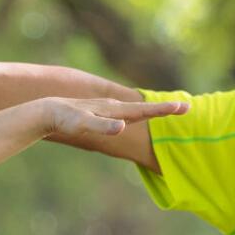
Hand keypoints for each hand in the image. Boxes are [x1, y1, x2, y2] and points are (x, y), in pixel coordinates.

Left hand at [37, 95, 186, 141]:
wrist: (47, 111)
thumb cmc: (64, 119)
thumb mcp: (82, 124)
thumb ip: (102, 126)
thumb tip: (123, 127)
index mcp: (115, 110)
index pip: (144, 110)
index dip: (164, 110)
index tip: (184, 106)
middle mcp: (114, 107)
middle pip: (144, 109)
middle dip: (165, 110)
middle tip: (187, 107)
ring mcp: (107, 110)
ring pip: (135, 110)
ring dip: (152, 112)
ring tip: (169, 111)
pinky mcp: (99, 114)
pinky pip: (122, 115)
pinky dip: (135, 116)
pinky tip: (136, 120)